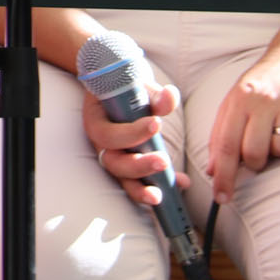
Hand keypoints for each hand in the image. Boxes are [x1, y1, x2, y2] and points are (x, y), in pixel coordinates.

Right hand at [83, 82, 188, 209]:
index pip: (109, 134)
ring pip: (124, 179)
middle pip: (114, 163)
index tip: (156, 124)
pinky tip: (182, 183)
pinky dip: (161, 184)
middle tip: (162, 161)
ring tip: (160, 195)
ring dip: (142, 189)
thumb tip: (169, 96)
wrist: (121, 90)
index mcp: (97, 122)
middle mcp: (103, 145)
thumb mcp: (138, 84)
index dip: (131, 133)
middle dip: (138, 166)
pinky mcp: (131, 165)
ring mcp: (116, 157)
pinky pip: (141, 182)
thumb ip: (154, 94)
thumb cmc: (126, 86)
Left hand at [205, 41, 279, 202]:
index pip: (227, 146)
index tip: (222, 198)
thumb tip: (213, 171)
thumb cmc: (261, 83)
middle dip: (255, 162)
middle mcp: (264, 100)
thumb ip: (220, 135)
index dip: (224, 177)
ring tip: (279, 131)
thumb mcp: (234, 101)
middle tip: (258, 149)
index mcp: (239, 99)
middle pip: (256, 154)